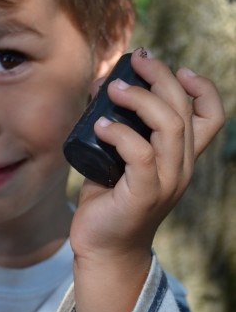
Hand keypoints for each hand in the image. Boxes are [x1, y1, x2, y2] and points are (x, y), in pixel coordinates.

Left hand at [71, 47, 224, 262]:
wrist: (104, 251)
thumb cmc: (109, 204)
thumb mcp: (120, 162)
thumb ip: (121, 132)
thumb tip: (101, 89)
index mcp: (181, 159)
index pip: (211, 118)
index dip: (203, 88)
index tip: (180, 69)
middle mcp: (181, 168)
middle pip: (185, 110)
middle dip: (162, 77)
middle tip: (136, 60)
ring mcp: (166, 182)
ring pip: (170, 126)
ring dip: (141, 99)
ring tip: (112, 88)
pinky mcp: (144, 194)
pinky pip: (140, 153)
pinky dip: (120, 133)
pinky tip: (99, 126)